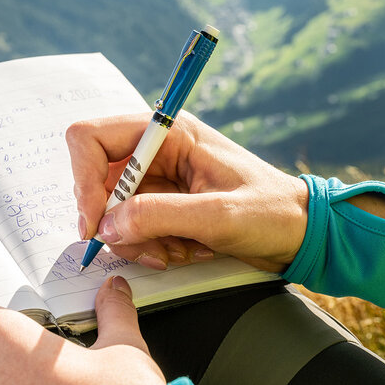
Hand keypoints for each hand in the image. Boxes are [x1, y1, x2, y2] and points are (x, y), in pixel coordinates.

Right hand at [67, 112, 309, 272]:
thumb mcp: (218, 215)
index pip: (92, 138)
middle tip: (143, 247)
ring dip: (137, 240)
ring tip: (176, 251)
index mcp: (169, 132)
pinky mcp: (164, 207)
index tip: (95, 221)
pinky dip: (150, 247)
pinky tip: (184, 252)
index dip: (84, 179)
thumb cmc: (273, 212)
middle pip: (98, 181)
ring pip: (113, 211)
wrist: (301, 234)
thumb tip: (108, 224)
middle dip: (114, 221)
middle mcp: (157, 151)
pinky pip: (133, 229)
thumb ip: (159, 216)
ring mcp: (158, 180)